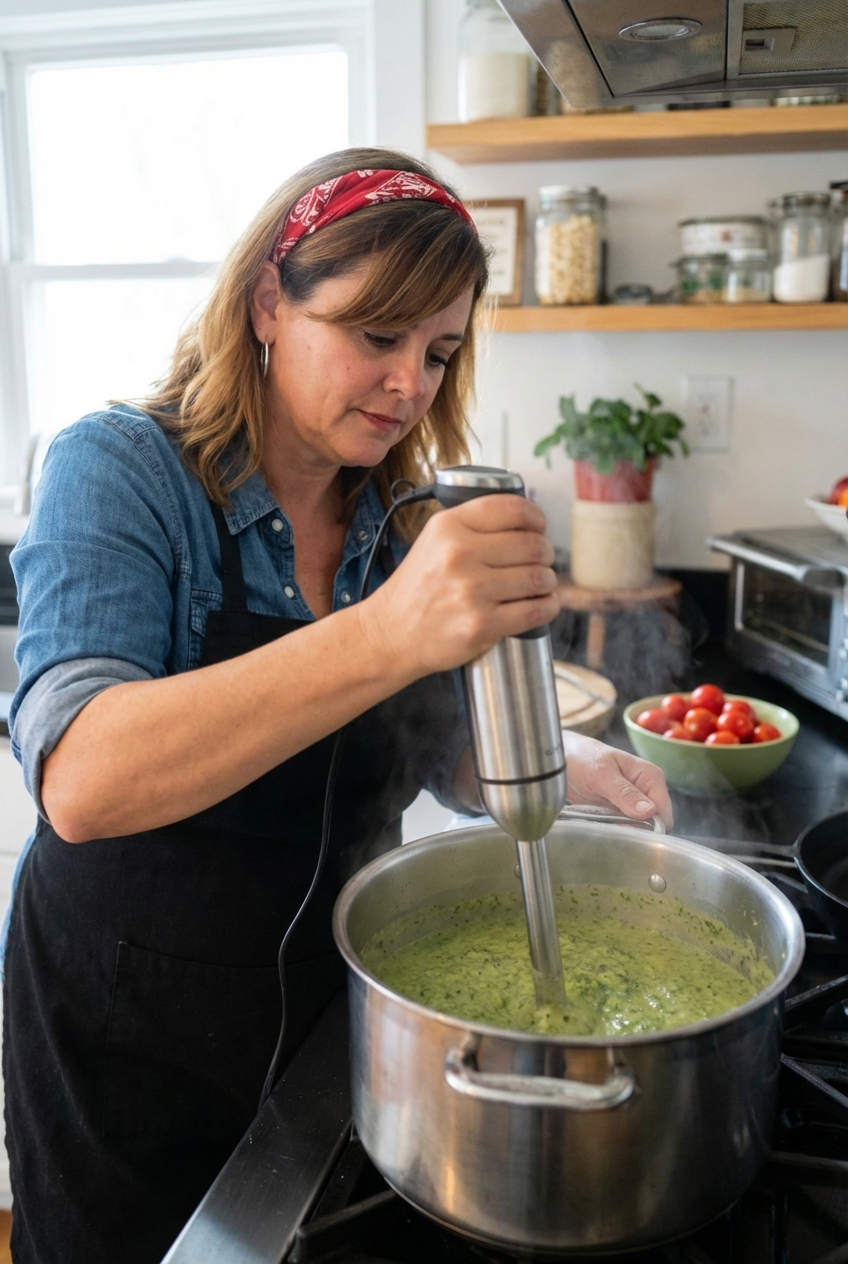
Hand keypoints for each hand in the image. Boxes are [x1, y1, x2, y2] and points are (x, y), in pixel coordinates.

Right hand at [360, 495, 559, 678]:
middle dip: (545, 553)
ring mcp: (471, 591)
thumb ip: (472, 525)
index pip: (512, 509)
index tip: (539, 526)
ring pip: (539, 578)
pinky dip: (547, 607)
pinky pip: (535, 611)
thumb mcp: (433, 540)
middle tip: (541, 560)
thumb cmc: (417, 588)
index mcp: (449, 527)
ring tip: (540, 584)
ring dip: (548, 581)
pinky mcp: (482, 625)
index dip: (536, 517)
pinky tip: (543, 604)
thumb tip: (525, 522)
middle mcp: (460, 554)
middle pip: (533, 545)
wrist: (391, 633)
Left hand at [561, 731, 673, 829]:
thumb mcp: (602, 774)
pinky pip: (627, 827)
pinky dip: (617, 829)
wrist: (564, 759)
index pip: (663, 810)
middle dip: (638, 830)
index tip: (631, 830)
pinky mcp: (623, 811)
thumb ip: (624, 793)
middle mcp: (647, 790)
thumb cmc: (583, 758)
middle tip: (613, 827)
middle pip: (655, 822)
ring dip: (626, 831)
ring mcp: (635, 801)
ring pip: (641, 828)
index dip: (652, 825)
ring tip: (605, 823)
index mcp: (650, 776)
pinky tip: (603, 824)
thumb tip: (649, 811)